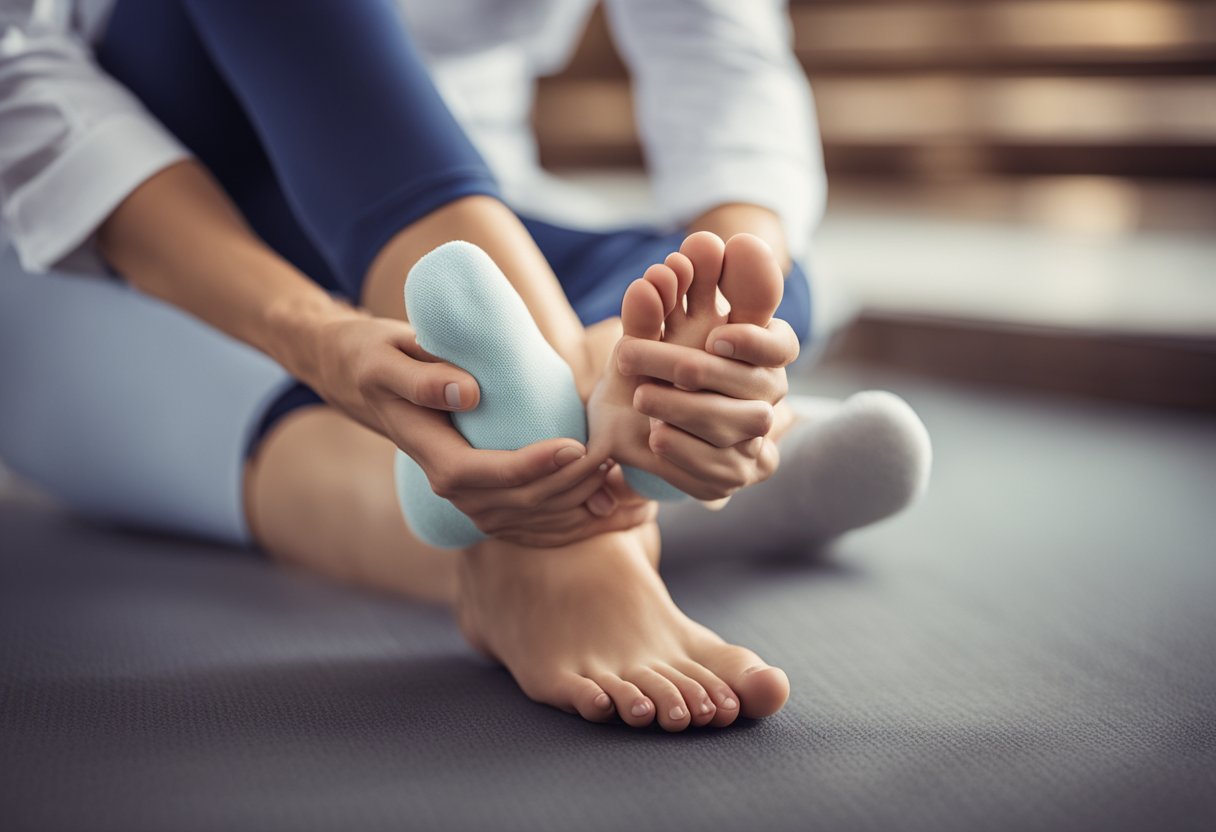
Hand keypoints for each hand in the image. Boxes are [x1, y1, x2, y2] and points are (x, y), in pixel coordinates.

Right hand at [310, 311, 650, 546]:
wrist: (371, 379)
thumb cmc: (381, 359)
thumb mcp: (388, 358)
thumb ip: (422, 377)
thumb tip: (468, 395)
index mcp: (431, 454)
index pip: (482, 474)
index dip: (530, 467)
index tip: (573, 445)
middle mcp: (451, 486)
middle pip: (517, 502)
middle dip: (569, 485)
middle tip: (613, 455)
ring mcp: (470, 498)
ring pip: (531, 518)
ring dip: (578, 504)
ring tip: (620, 479)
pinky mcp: (489, 496)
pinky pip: (533, 520)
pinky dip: (572, 518)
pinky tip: (608, 504)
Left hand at [612, 317, 799, 498]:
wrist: (653, 430)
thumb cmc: (662, 366)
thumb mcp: (664, 331)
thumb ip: (665, 300)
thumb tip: (658, 272)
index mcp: (764, 354)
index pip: (779, 344)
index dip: (752, 342)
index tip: (715, 338)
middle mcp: (768, 396)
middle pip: (745, 384)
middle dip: (688, 368)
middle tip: (631, 355)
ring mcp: (757, 440)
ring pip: (729, 425)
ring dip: (682, 411)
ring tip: (641, 398)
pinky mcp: (736, 473)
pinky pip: (714, 467)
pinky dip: (682, 451)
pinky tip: (654, 437)